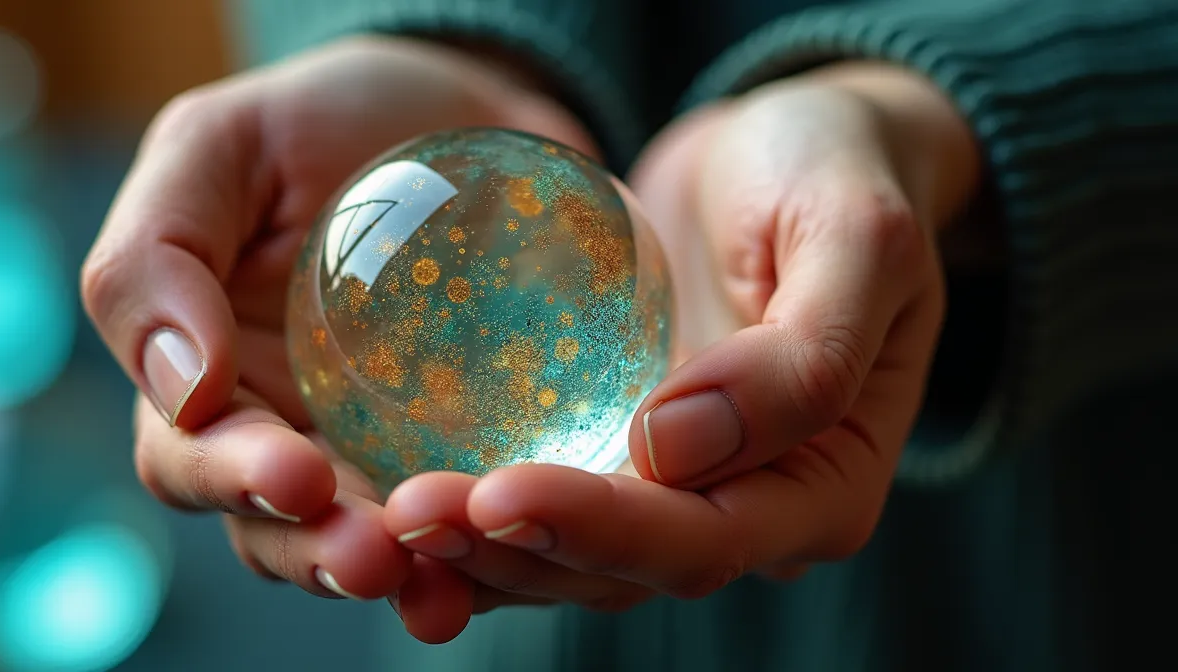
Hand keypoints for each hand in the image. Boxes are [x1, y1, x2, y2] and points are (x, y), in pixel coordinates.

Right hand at [79, 35, 598, 643]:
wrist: (462, 108)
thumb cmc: (322, 120)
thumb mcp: (218, 147)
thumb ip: (157, 253)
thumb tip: (179, 388)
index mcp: (210, 377)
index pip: (191, 455)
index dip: (233, 478)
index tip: (297, 475)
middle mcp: (290, 432)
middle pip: (283, 531)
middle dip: (322, 555)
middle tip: (377, 558)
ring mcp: (385, 451)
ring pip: (379, 545)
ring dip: (407, 573)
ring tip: (445, 581)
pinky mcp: (476, 448)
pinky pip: (480, 516)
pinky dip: (494, 544)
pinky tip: (529, 546)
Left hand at [383, 62, 979, 621]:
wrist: (787, 151)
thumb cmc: (834, 178)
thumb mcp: (856, 239)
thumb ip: (803, 356)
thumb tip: (674, 448)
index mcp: (824, 486)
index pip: (706, 538)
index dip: (603, 531)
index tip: (501, 493)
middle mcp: (747, 510)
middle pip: (621, 569)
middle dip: (514, 551)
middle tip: (411, 512)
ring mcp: (674, 486)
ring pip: (567, 554)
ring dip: (477, 548)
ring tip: (387, 516)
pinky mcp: (613, 449)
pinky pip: (540, 498)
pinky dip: (473, 514)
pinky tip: (392, 499)